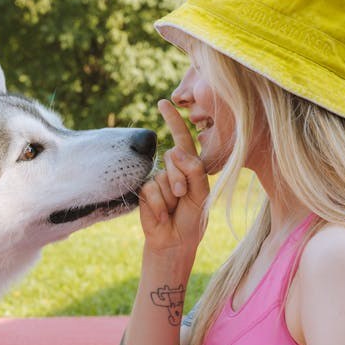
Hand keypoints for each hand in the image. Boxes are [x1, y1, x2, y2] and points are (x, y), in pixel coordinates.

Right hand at [139, 100, 209, 255]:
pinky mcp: (143, 191)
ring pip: (163, 176)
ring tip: (172, 210)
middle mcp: (172, 169)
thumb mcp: (201, 195)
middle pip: (174, 158)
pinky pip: (151, 189)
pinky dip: (158, 205)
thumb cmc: (192, 220)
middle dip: (180, 179)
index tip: (163, 102)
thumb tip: (174, 150)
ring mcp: (157, 179)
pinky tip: (161, 215)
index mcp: (190, 167)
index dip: (173, 120)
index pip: (182, 139)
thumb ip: (194, 171)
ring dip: (169, 197)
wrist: (174, 242)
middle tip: (183, 199)